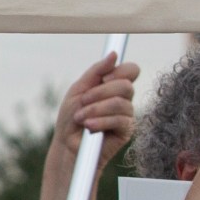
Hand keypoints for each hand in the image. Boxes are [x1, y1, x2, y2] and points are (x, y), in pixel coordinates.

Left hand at [55, 51, 138, 167]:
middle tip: (82, 102)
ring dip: (96, 109)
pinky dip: (101, 121)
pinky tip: (89, 127)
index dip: (120, 71)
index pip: (131, 70)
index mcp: (114, 86)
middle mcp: (124, 99)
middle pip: (126, 85)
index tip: (103, 79)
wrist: (67, 145)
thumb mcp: (79, 90)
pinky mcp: (127, 131)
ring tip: (81, 118)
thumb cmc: (71, 119)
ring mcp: (127, 115)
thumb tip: (114, 54)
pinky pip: (120, 120)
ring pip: (121, 103)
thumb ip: (96, 71)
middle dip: (100, 93)